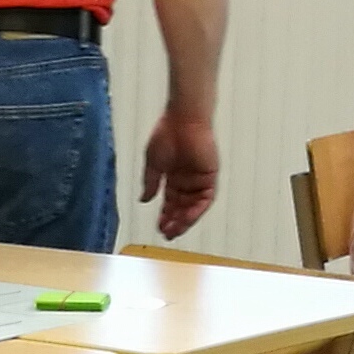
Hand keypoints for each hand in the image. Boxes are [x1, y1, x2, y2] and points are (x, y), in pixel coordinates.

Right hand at [141, 107, 219, 238]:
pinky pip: (205, 199)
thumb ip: (150, 183)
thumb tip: (144, 200)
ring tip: (174, 230)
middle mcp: (187, 180)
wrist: (183, 119)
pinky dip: (197, 211)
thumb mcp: (153, 163)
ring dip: (185, 220)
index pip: (170, 202)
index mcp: (174, 176)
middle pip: (182, 207)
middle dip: (174, 222)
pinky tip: (186, 219)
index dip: (165, 216)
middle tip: (166, 234)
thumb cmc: (167, 133)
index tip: (159, 227)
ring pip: (193, 206)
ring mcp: (199, 178)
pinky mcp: (209, 176)